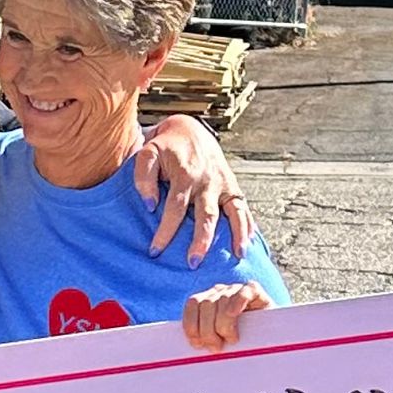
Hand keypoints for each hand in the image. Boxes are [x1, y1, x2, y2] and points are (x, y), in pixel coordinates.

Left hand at [133, 114, 251, 259]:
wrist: (188, 129)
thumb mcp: (147, 154)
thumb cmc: (164, 147)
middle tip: (193, 263)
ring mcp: (222, 183)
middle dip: (201, 240)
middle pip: (206, 215)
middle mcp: (206, 181)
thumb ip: (143, 178)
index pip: (175, 208)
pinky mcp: (232, 185)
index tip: (155, 251)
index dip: (165, 231)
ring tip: (238, 254)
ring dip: (236, 233)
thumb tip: (150, 205)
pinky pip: (242, 206)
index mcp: (185, 175)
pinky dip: (248, 223)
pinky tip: (249, 241)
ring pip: (232, 211)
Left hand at [184, 281, 270, 353]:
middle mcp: (220, 292)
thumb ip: (205, 339)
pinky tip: (236, 315)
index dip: (191, 324)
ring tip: (232, 340)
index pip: (192, 304)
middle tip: (217, 347)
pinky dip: (237, 302)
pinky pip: (244, 292)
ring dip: (223, 324)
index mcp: (207, 301)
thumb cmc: (242, 342)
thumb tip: (190, 351)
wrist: (272, 337)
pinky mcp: (255, 291)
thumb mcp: (218, 341)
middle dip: (207, 330)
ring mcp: (236, 290)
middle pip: (205, 305)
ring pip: (222, 300)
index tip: (198, 344)